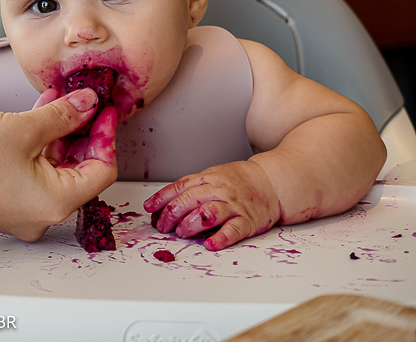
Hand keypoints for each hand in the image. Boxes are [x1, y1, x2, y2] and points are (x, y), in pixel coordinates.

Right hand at [0, 89, 116, 240]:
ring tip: (56, 100)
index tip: (102, 108)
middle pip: (79, 170)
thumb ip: (63, 115)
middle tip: (83, 100)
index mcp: (57, 202)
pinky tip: (35, 117)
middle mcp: (44, 215)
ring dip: (58, 134)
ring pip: (56, 169)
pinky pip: (35, 174)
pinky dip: (39, 148)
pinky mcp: (8, 203)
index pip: (101, 169)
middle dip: (81, 131)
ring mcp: (25, 212)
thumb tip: (90, 104)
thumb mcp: (23, 127)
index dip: (104, 134)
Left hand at [143, 160, 281, 250]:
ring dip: (192, 223)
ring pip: (209, 212)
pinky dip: (222, 237)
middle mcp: (218, 190)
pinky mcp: (249, 220)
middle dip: (172, 213)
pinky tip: (211, 244)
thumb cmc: (238, 182)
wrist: (272, 181)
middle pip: (190, 200)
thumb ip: (191, 190)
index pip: (179, 187)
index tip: (149, 208)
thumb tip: (164, 206)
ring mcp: (233, 205)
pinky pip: (234, 229)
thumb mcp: (212, 177)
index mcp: (207, 179)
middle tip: (163, 227)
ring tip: (182, 232)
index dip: (162, 198)